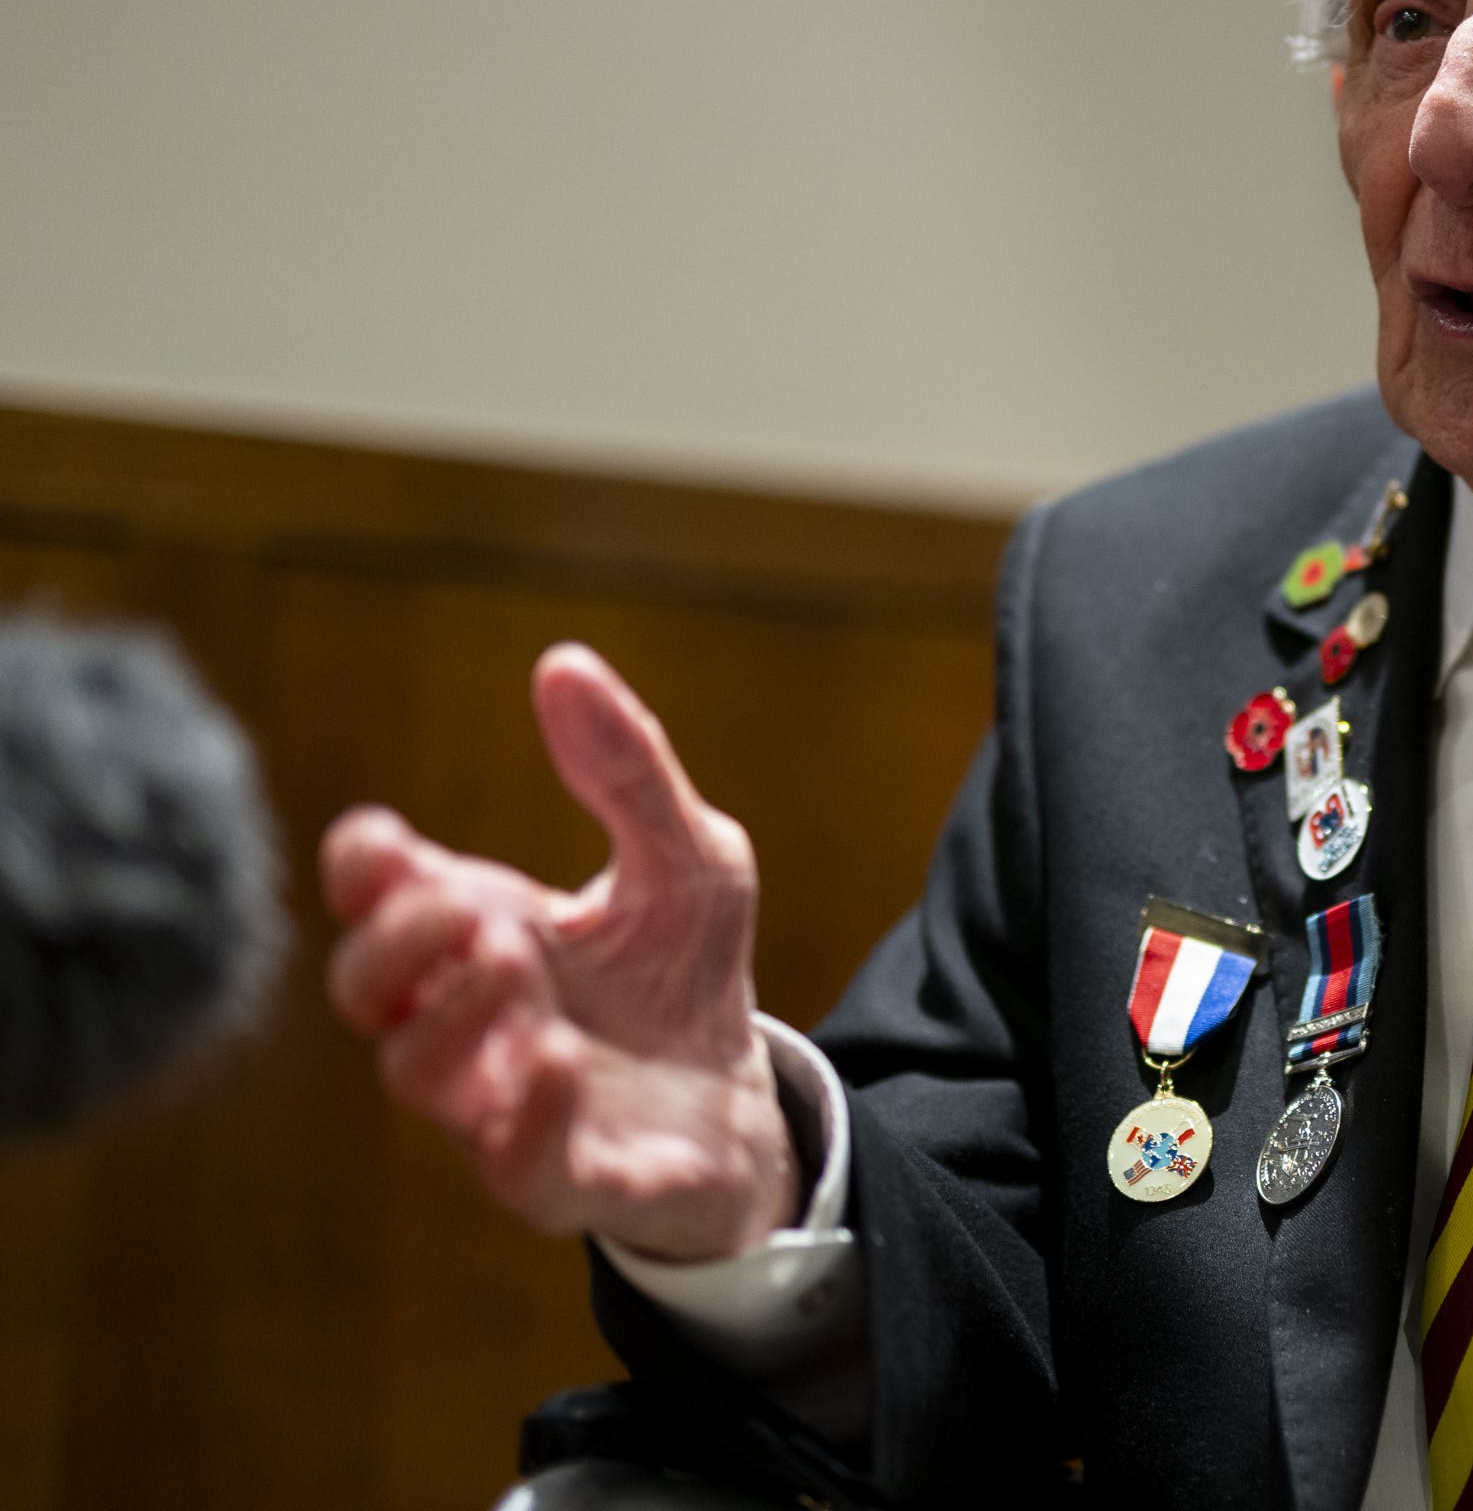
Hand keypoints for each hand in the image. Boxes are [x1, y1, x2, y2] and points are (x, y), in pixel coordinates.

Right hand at [321, 643, 797, 1261]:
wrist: (744, 1104)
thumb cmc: (684, 976)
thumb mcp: (689, 858)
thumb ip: (629, 771)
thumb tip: (561, 663)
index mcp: (478, 932)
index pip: (371, 897)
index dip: (359, 868)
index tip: (387, 843)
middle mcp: (466, 1019)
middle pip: (364, 989)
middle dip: (397, 942)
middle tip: (475, 909)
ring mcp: (500, 1102)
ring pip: (415, 1074)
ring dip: (453, 1016)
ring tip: (517, 962)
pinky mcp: (562, 1176)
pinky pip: (512, 1166)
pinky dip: (524, 1116)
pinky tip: (560, 1060)